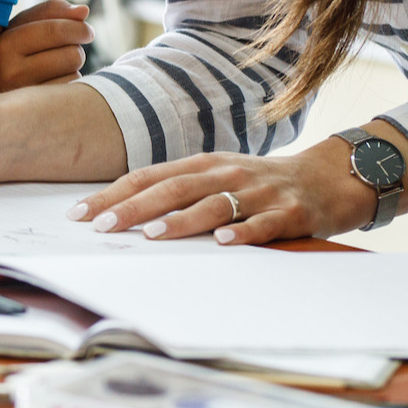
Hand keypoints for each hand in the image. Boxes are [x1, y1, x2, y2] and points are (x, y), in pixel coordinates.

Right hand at [0, 0, 90, 92]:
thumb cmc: (9, 53)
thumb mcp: (20, 27)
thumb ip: (50, 12)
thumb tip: (84, 10)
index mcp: (4, 44)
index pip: (54, 30)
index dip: (78, 28)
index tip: (87, 30)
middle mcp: (10, 71)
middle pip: (71, 53)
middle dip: (77, 47)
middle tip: (71, 47)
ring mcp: (24, 96)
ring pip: (74, 72)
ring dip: (73, 66)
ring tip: (56, 65)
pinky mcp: (37, 113)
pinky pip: (71, 90)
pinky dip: (69, 83)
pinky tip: (54, 82)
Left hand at [66, 141, 374, 245]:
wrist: (327, 179)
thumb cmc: (260, 184)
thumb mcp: (217, 178)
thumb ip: (178, 191)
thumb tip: (123, 210)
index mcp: (203, 165)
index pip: (148, 177)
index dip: (114, 195)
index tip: (80, 214)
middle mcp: (226, 173)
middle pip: (172, 189)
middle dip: (133, 208)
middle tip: (101, 227)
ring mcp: (258, 192)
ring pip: (214, 205)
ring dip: (181, 221)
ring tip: (151, 235)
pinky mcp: (289, 212)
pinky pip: (264, 223)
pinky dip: (244, 232)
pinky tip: (224, 242)